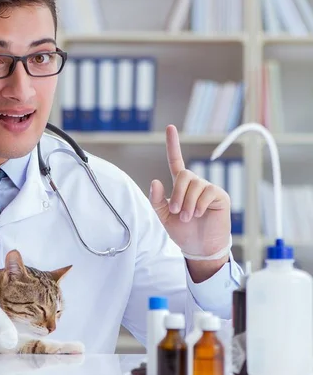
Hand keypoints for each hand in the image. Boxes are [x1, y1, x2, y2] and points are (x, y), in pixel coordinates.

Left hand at [149, 125, 231, 263]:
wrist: (199, 247)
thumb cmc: (182, 231)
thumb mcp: (163, 216)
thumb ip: (157, 200)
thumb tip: (155, 181)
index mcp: (180, 186)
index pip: (176, 161)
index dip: (173, 145)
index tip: (170, 127)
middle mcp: (195, 184)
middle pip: (184, 175)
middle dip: (177, 194)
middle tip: (175, 213)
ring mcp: (208, 189)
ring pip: (194, 185)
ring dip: (186, 203)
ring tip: (186, 217)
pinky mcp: (219, 196)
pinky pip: (207, 192)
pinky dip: (198, 205)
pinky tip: (198, 214)